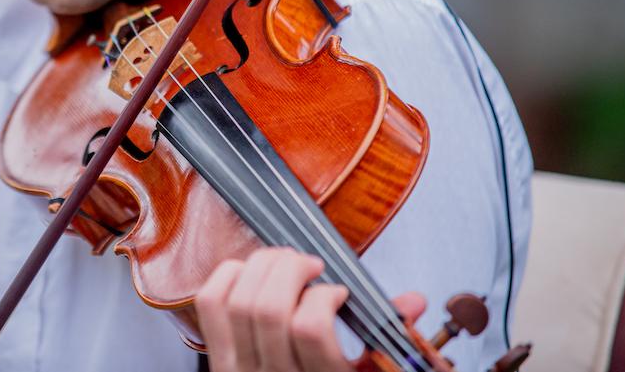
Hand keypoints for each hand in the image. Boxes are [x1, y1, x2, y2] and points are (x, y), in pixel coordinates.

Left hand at [196, 247, 426, 371]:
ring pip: (237, 303)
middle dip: (289, 268)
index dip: (323, 296)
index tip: (338, 292)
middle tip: (309, 265)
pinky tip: (250, 271)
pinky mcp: (218, 363)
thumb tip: (413, 300)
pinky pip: (211, 307)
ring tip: (284, 263)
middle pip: (267, 308)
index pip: (308, 329)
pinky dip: (227, 275)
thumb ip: (387, 340)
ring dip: (261, 267)